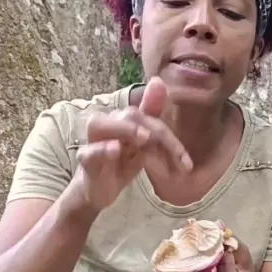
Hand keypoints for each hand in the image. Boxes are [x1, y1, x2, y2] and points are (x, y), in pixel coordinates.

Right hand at [71, 77, 191, 211]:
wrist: (99, 191)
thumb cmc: (120, 163)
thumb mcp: (142, 145)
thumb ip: (151, 118)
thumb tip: (158, 81)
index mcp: (122, 121)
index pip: (147, 117)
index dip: (168, 135)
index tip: (185, 161)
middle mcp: (106, 126)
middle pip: (129, 116)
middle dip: (155, 131)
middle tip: (174, 151)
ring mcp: (93, 142)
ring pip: (101, 125)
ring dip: (125, 129)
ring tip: (144, 138)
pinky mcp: (85, 161)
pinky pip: (88, 151)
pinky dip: (101, 149)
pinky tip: (115, 149)